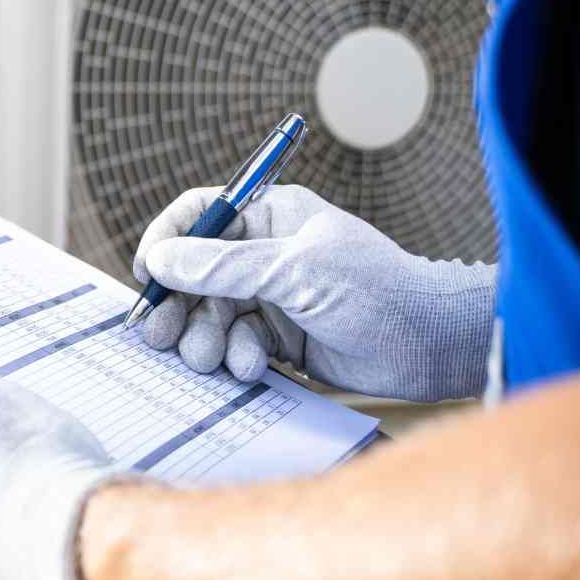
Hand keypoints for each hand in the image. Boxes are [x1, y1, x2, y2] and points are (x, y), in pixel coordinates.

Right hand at [133, 185, 495, 402]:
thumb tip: (160, 260)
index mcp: (271, 216)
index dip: (168, 239)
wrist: (431, 345)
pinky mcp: (280, 339)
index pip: (201, 213)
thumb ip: (222, 267)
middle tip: (160, 333)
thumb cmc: (376, 289)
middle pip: (195, 273)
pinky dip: (236, 358)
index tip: (148, 273)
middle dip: (178, 304)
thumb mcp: (294, 271)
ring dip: (204, 338)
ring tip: (210, 357)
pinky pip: (235, 345)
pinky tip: (253, 367)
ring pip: (211, 315)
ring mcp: (272, 297)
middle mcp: (265, 253)